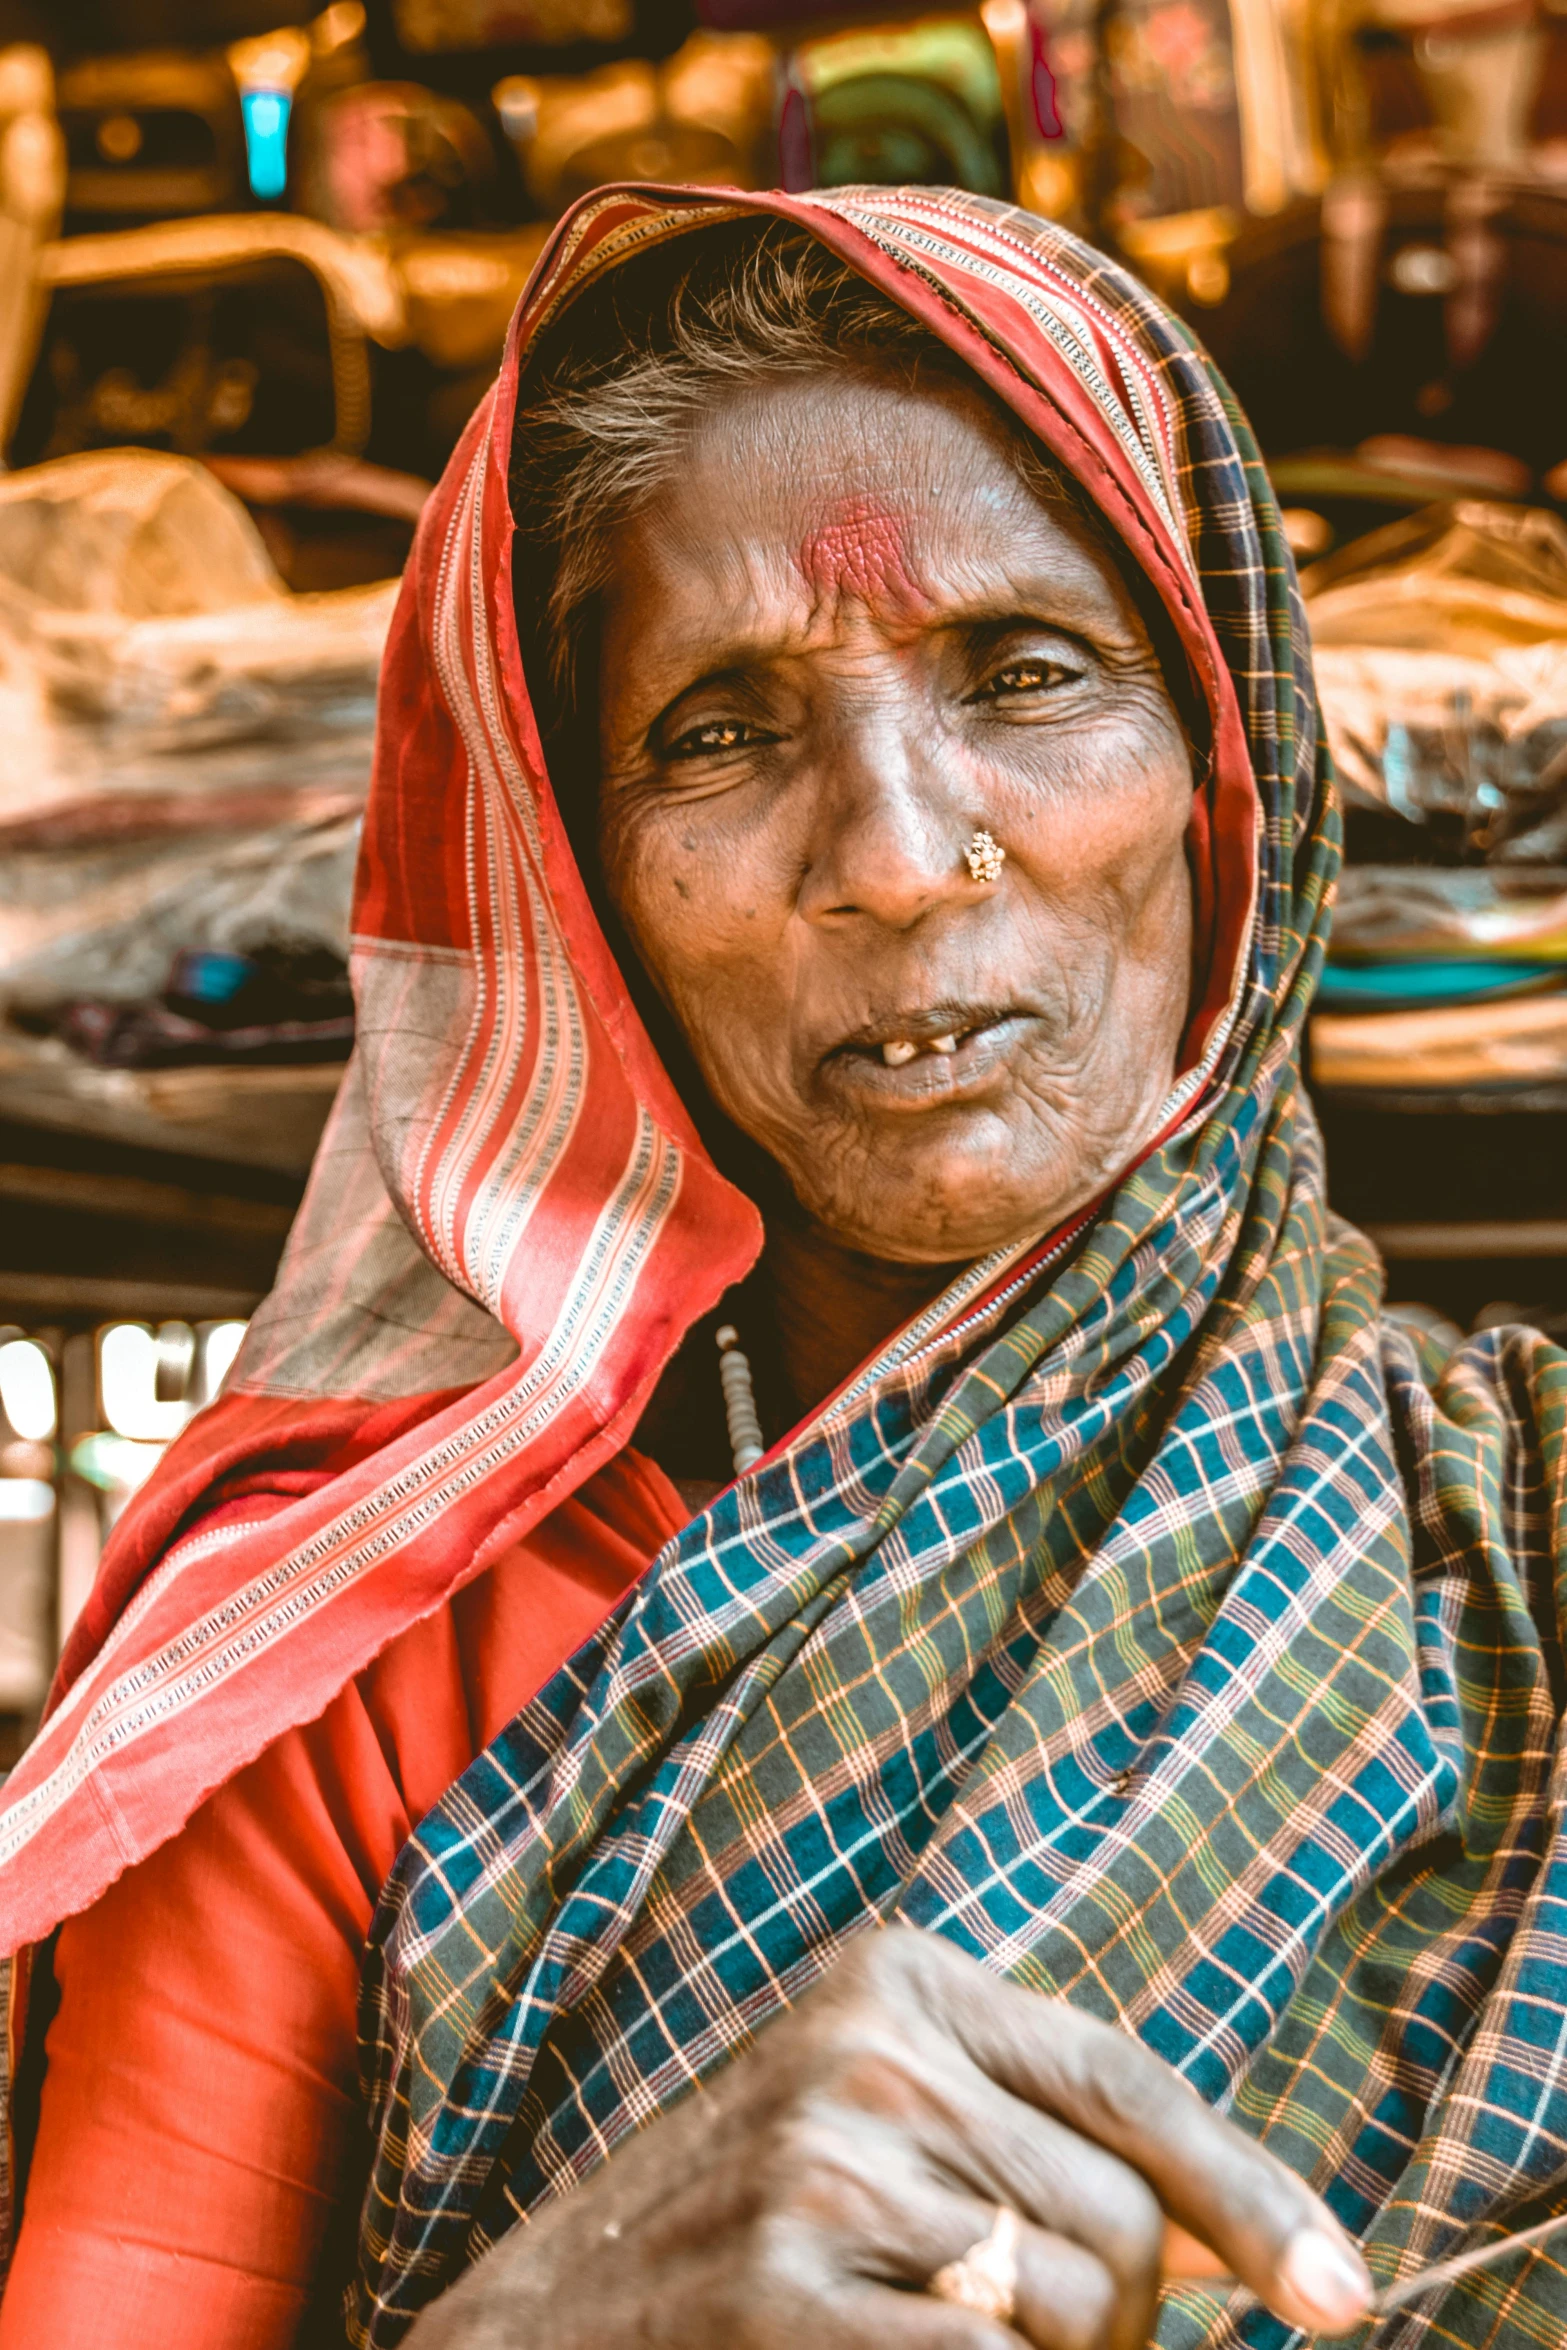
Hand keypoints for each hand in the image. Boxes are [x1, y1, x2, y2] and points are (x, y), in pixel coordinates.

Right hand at [406, 1924, 1372, 2348]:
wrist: (534, 2329)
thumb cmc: (739, 2233)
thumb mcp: (880, 2129)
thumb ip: (1042, 2148)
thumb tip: (1245, 2245)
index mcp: (893, 1977)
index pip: (1128, 2080)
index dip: (1252, 2197)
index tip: (1341, 2296)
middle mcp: (863, 2046)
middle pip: (1120, 2226)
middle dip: (1118, 2329)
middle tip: (1013, 2348)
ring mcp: (817, 2164)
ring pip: (1074, 2313)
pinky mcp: (783, 2289)